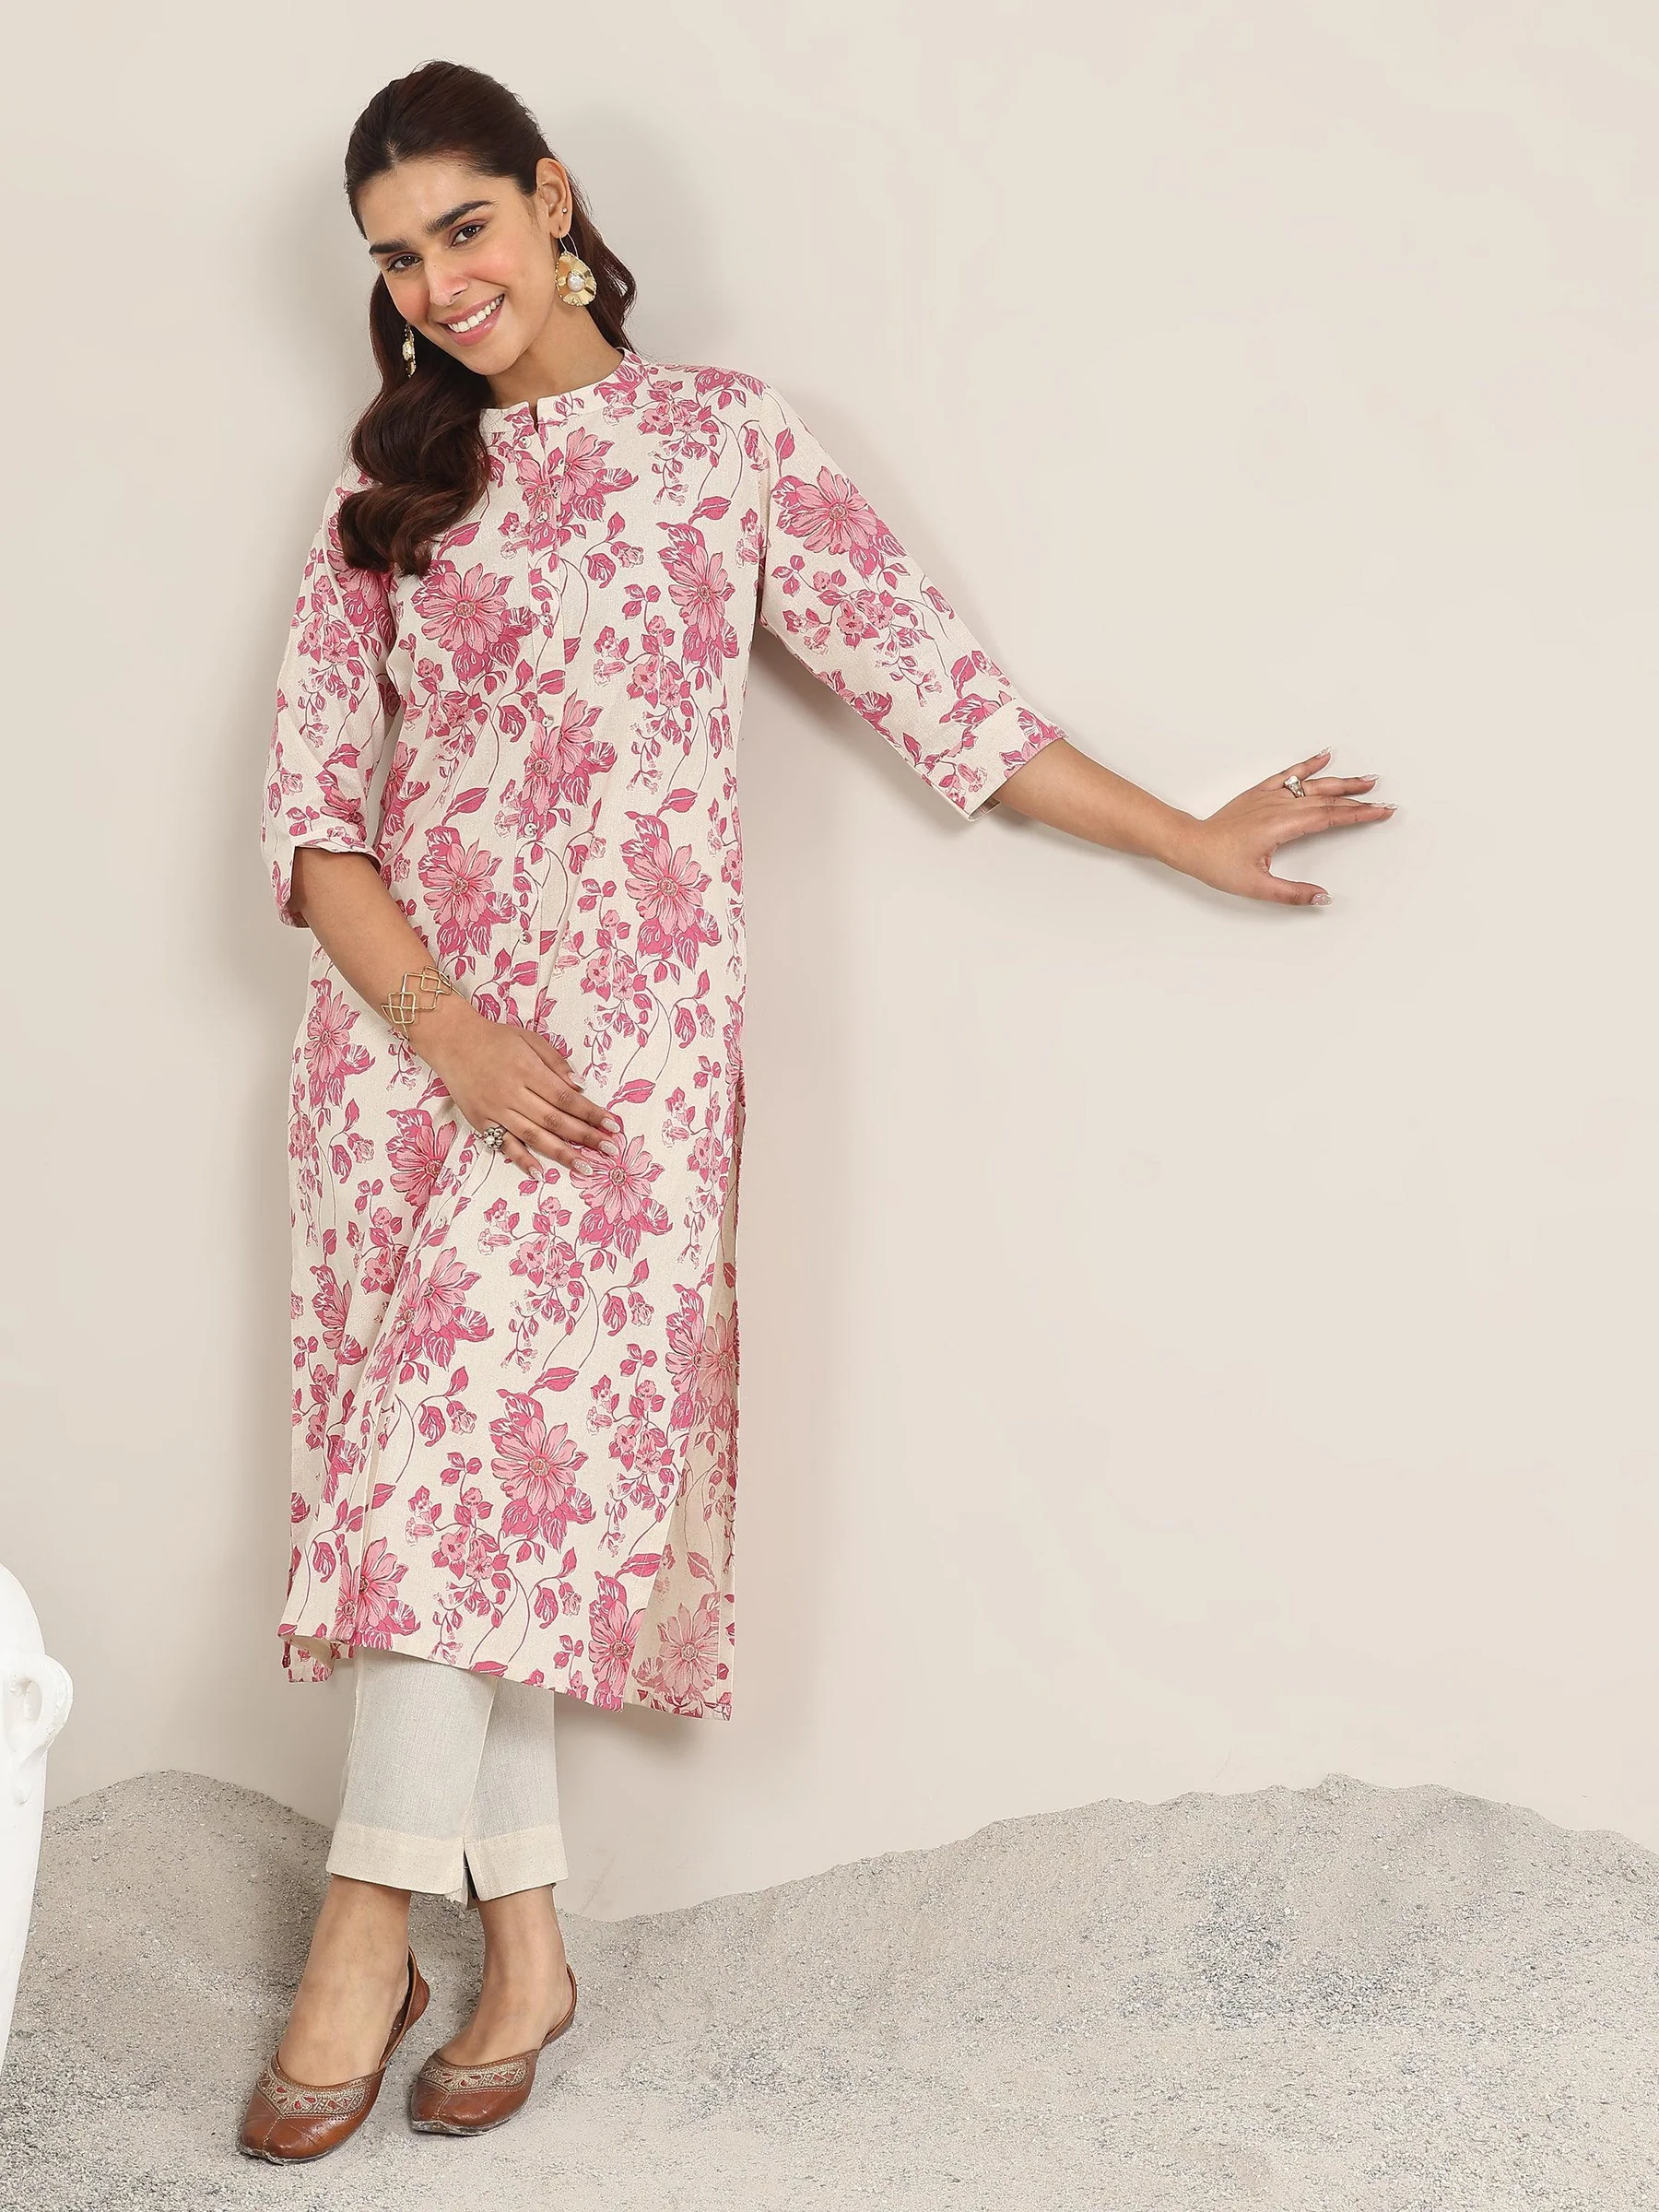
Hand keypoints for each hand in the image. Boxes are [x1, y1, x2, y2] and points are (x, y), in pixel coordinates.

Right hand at [415, 998, 620, 1176]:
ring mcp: (496, 1110)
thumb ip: (556, 1062)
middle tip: (610, 1150)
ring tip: (587, 1168)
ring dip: (562, 1154)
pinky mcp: (481, 1122)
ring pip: (534, 1136)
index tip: (613, 1125)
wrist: (452, 1041)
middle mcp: (513, 1093)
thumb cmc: (496, 1039)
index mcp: (528, 1070)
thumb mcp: (530, 1039)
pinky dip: (522, 1160)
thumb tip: (581, 1086)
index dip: (591, 1113)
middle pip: (555, 1120)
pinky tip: (541, 1173)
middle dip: (585, 1137)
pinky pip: (504, 1144)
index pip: (566, 1097)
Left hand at [1173, 748, 1395, 904]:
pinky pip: (1289, 774)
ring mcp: (1269, 796)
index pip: (1329, 817)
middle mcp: (1278, 806)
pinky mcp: (1259, 792)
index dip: (1358, 814)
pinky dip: (1308, 765)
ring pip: (1313, 785)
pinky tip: (1324, 756)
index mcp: (1281, 826)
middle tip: (1384, 800)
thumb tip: (1323, 897)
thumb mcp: (1257, 887)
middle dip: (1358, 799)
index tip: (1381, 812)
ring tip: (1367, 779)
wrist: (1190, 845)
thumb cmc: (1218, 864)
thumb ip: (1292, 893)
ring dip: (1341, 781)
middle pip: (1327, 799)